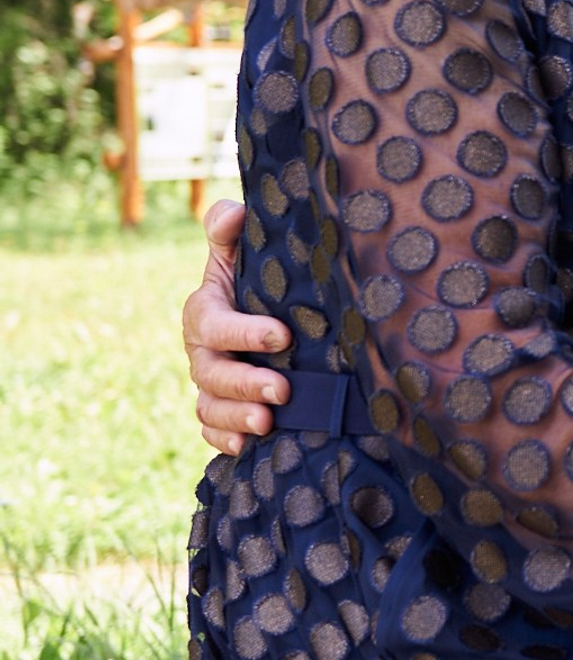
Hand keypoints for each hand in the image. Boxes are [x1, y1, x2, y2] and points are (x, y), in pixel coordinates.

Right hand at [184, 199, 291, 454]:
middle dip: (245, 383)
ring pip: (209, 405)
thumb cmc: (255, 275)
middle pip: (212, 373)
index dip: (246, 333)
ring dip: (235, 417)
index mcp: (205, 311)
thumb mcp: (241, 249)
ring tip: (267, 423)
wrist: (260, 306)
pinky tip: (246, 446)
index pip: (216, 325)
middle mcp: (201, 350)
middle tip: (282, 390)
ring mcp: (208, 381)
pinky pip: (210, 427)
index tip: (284, 335)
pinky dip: (223, 438)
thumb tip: (232, 213)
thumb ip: (230, 230)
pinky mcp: (217, 406)